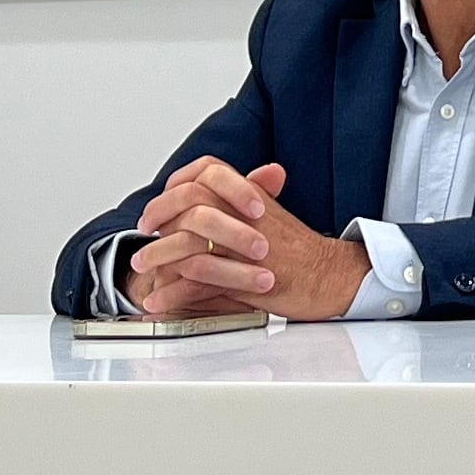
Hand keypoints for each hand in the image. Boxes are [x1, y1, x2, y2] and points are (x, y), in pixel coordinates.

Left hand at [124, 160, 371, 320]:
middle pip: (189, 204)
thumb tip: (205, 207)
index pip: (204, 174)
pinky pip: (198, 283)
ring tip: (142, 268)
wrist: (332, 277)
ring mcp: (245, 248)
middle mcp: (247, 217)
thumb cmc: (303, 252)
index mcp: (252, 197)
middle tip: (143, 235)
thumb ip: (239, 207)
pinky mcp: (245, 280)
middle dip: (158, 218)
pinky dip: (172, 293)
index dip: (175, 188)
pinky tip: (158, 299)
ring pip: (188, 244)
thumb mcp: (271, 218)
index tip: (159, 207)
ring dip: (158, 257)